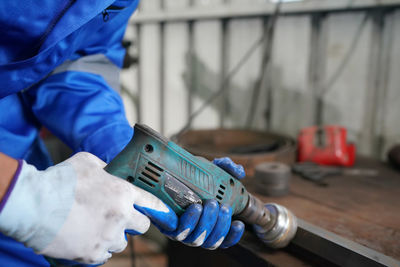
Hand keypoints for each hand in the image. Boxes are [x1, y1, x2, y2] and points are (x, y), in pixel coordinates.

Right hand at [0, 152, 175, 264]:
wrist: (33, 205)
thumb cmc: (60, 180)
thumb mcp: (88, 162)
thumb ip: (107, 169)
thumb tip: (112, 172)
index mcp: (122, 192)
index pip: (153, 204)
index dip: (160, 209)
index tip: (165, 214)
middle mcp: (120, 216)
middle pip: (142, 226)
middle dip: (134, 222)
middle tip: (120, 218)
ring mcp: (107, 237)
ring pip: (122, 242)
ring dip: (114, 235)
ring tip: (97, 227)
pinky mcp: (92, 254)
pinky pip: (105, 255)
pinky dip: (99, 248)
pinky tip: (87, 237)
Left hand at [137, 157, 244, 249]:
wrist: (165, 175)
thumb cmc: (192, 179)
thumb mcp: (211, 171)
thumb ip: (226, 168)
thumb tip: (239, 171)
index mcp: (209, 226)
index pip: (224, 240)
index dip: (232, 236)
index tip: (239, 223)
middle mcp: (196, 232)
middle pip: (211, 241)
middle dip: (219, 225)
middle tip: (220, 205)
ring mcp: (182, 232)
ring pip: (197, 239)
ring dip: (205, 223)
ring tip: (207, 204)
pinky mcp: (167, 227)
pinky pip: (179, 232)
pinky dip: (189, 221)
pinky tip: (195, 208)